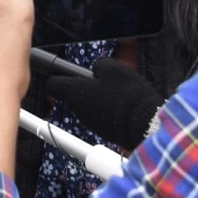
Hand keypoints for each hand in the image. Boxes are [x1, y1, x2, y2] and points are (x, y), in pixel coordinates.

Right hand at [46, 57, 162, 150]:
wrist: (147, 128)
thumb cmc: (112, 106)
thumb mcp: (76, 93)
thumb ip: (60, 86)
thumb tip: (51, 84)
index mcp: (111, 67)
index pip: (92, 69)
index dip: (80, 81)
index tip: (75, 93)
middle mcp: (128, 76)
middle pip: (102, 86)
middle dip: (93, 99)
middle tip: (87, 111)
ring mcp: (139, 94)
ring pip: (114, 101)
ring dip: (106, 112)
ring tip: (103, 124)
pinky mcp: (146, 112)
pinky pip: (126, 115)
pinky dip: (119, 122)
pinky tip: (115, 130)